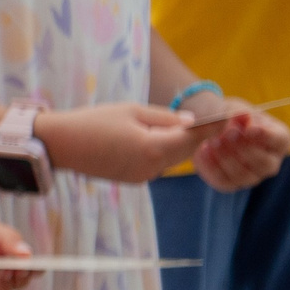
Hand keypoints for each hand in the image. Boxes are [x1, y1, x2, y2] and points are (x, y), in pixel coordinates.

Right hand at [34, 103, 198, 184]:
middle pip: (187, 150)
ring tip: (179, 126)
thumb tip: (191, 122)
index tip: (230, 117)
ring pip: (173, 157)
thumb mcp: (131, 110)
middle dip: (198, 135)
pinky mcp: (134, 179)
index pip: (194, 137)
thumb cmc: (93, 122)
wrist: (60, 145)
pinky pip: (157, 163)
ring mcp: (143, 176)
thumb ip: (165, 118)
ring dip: (179, 143)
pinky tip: (151, 138)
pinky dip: (161, 151)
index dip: (213, 126)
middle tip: (213, 119)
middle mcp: (153, 167)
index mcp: (154, 147)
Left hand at [188, 97, 289, 191]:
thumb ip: (238, 113)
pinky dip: (211, 166)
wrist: (211, 128)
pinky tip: (202, 150)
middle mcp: (270, 162)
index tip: (249, 128)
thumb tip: (242, 115)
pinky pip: (223, 181)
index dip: (265, 135)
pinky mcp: (231, 184)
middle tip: (226, 133)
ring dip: (226, 158)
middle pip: (264, 163)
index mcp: (279, 139)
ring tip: (212, 140)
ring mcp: (252, 176)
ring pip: (244, 175)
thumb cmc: (230, 116)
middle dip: (244, 148)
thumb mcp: (234, 109)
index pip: (279, 140)